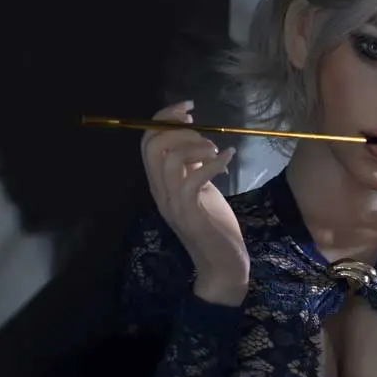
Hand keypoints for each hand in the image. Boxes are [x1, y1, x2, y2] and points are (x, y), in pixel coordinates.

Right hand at [140, 100, 249, 301]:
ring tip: (216, 149)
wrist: (222, 266)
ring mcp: (173, 204)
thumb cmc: (214, 228)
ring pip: (170, 159)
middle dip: (176, 127)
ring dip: (196, 145)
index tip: (187, 110)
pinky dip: (213, 162)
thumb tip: (195, 140)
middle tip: (201, 128)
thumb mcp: (201, 191)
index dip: (163, 119)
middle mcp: (160, 192)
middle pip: (152, 146)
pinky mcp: (190, 213)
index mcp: (159, 184)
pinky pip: (194, 178)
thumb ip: (192, 167)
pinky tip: (229, 157)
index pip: (147, 143)